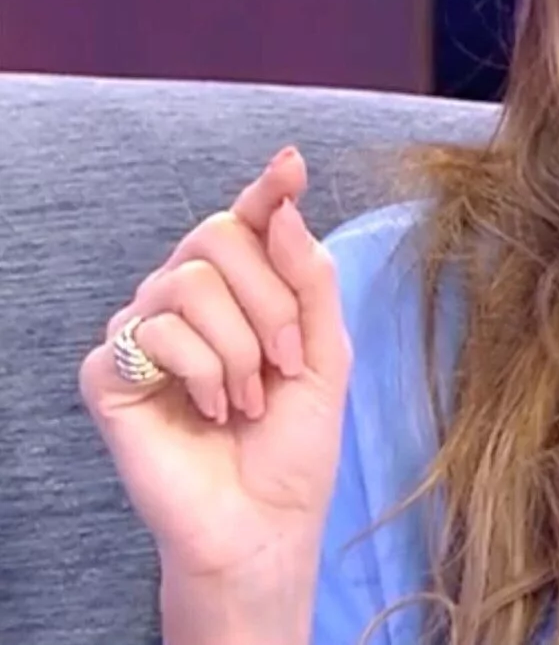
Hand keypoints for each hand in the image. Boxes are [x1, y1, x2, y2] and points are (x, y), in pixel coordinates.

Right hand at [78, 147, 351, 588]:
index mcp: (243, 289)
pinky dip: (200, 372)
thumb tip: (281, 205)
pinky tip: (209, 410)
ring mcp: (144, 331)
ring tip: (248, 399)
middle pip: (219, 236)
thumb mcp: (324, 351)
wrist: (264, 518)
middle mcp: (187, 299)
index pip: (249, 220)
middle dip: (270, 301)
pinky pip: (154, 332)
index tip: (292, 164)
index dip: (268, 188)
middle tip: (286, 363)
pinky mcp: (109, 373)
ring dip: (238, 347)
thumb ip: (309, 277)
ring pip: (188, 282)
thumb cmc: (294, 441)